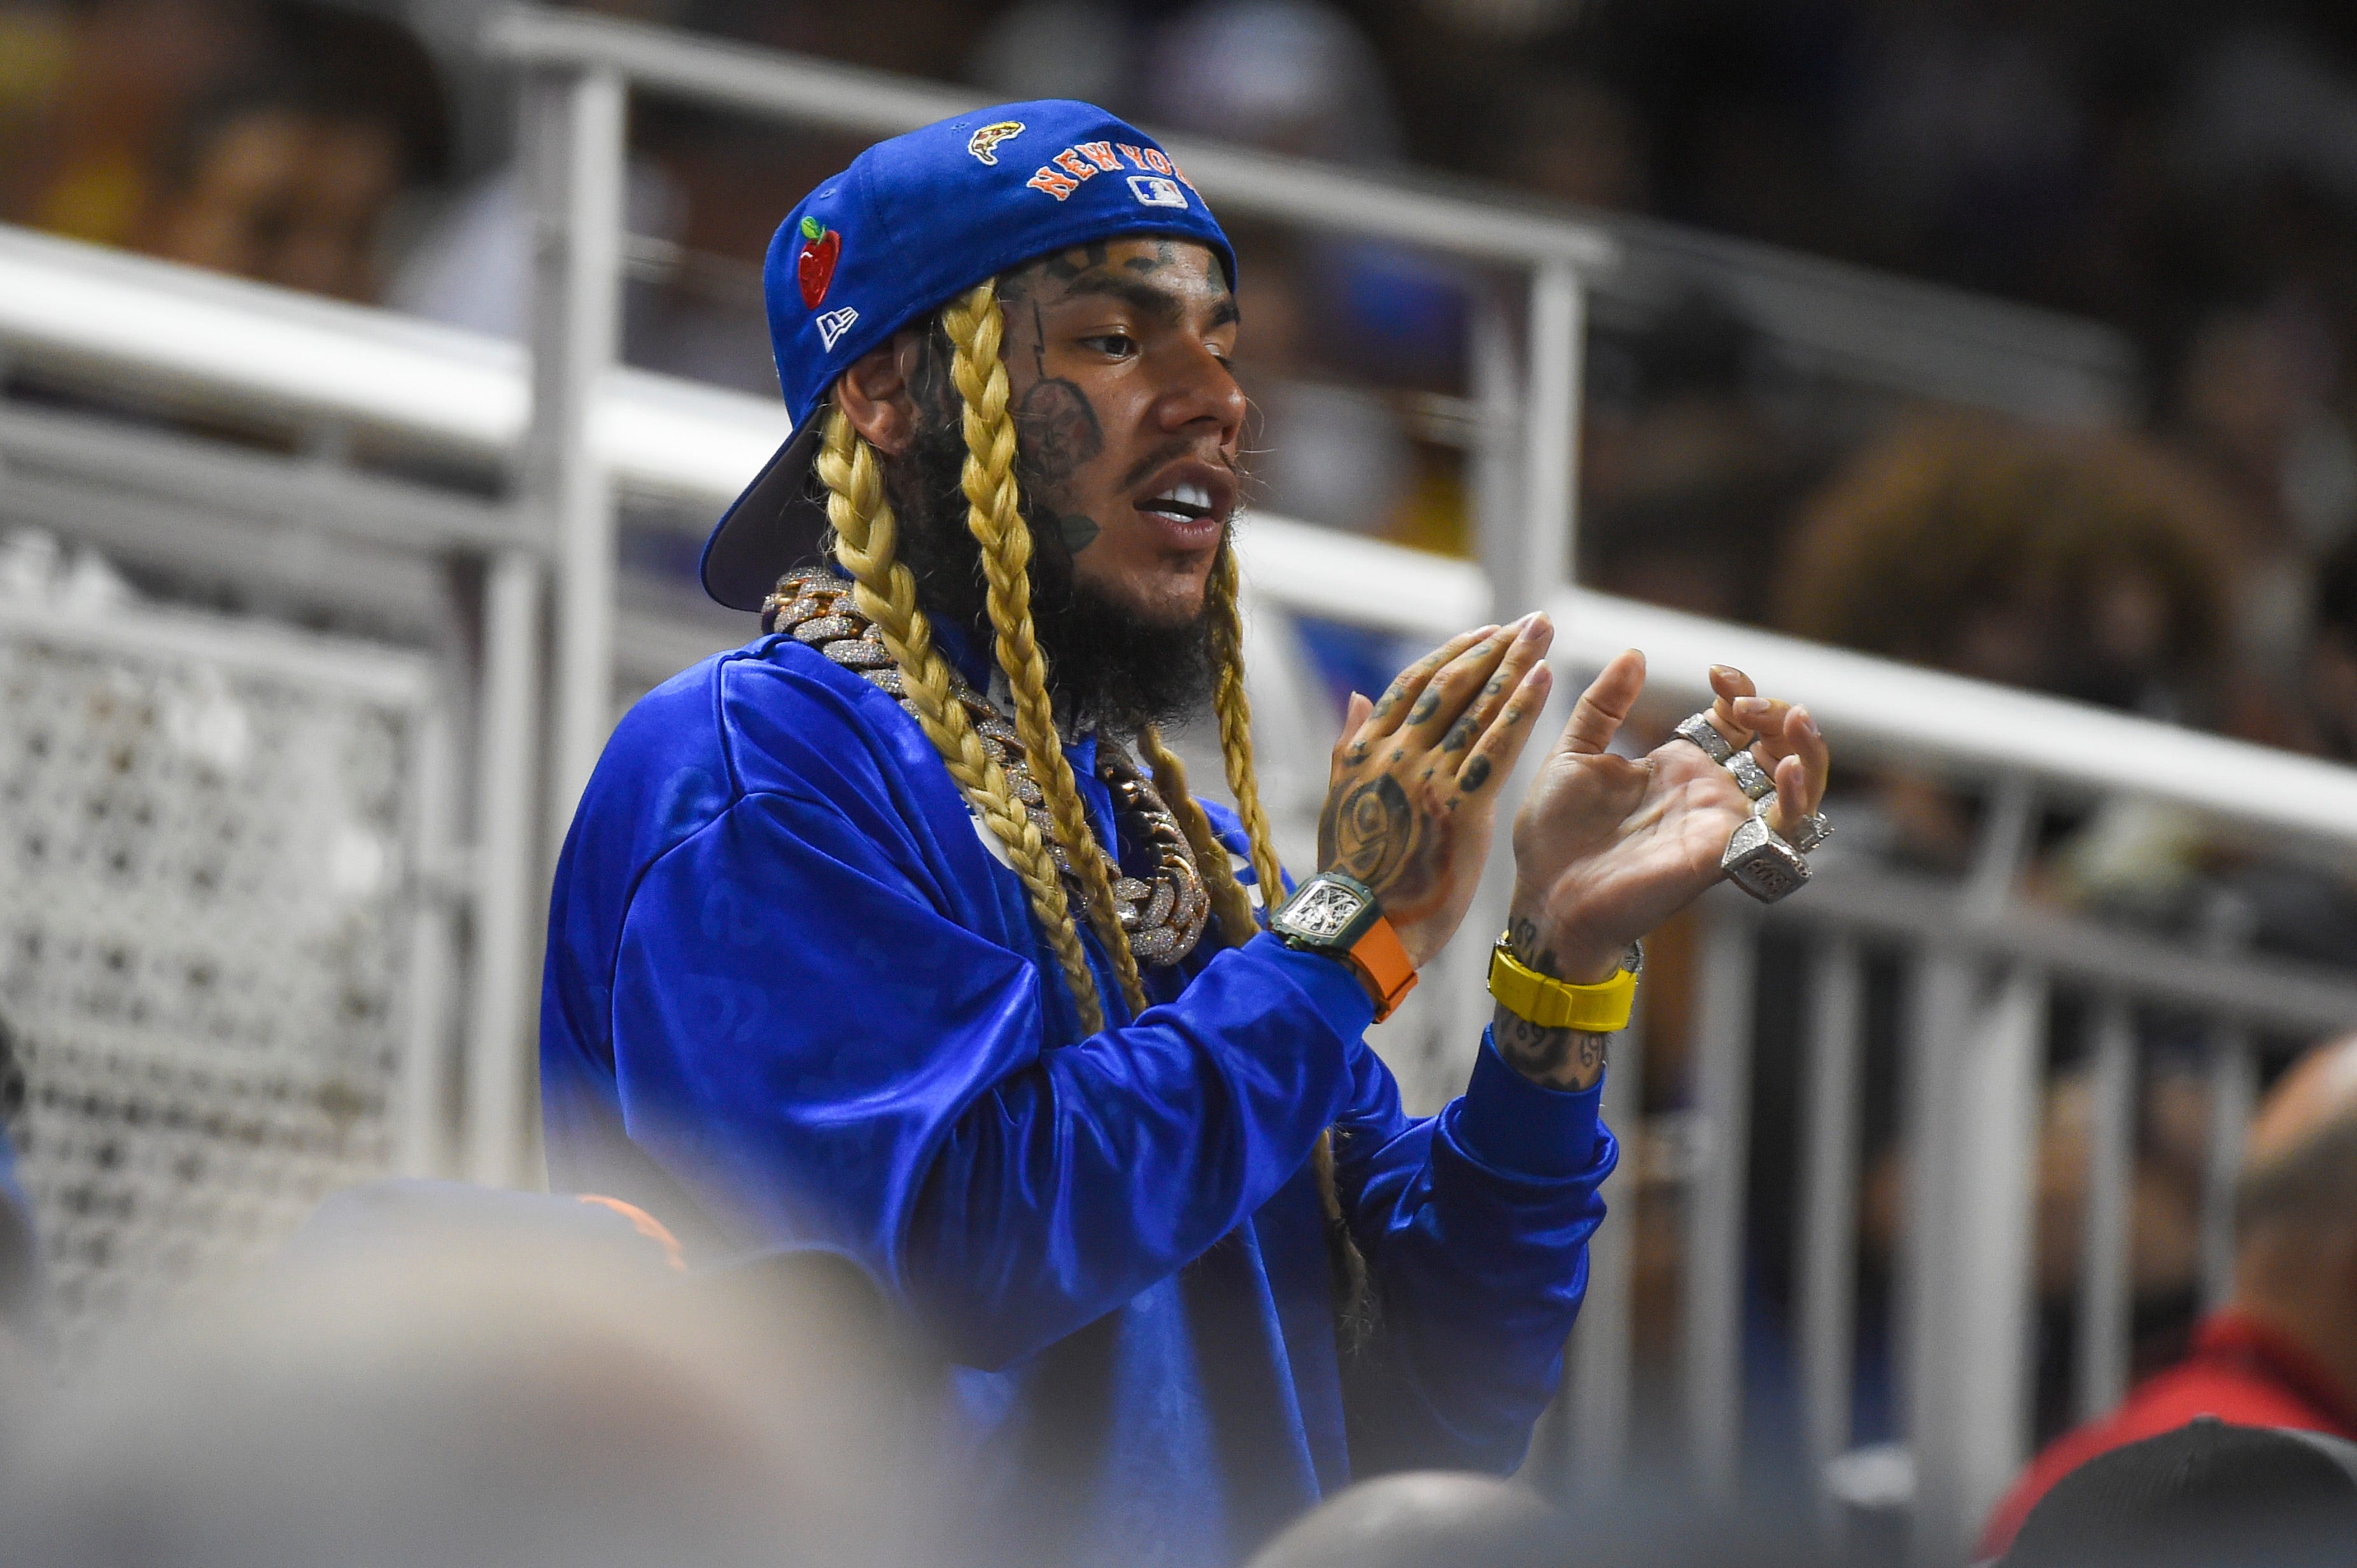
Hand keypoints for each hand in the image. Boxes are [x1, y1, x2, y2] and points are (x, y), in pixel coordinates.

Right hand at [1314, 615, 1555, 970]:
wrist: (1360, 929)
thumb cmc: (1353, 876)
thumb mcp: (1340, 802)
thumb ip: (1350, 746)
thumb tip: (1359, 697)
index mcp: (1365, 751)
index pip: (1413, 685)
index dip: (1454, 653)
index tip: (1488, 632)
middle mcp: (1395, 755)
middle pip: (1451, 684)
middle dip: (1495, 647)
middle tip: (1533, 620)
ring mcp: (1427, 778)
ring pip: (1476, 707)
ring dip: (1515, 664)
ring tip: (1544, 632)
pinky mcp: (1459, 807)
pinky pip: (1495, 748)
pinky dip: (1521, 709)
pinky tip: (1545, 679)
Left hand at [1506, 657, 1830, 984]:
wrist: (1545, 896)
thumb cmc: (1553, 835)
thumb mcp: (1573, 754)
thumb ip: (1602, 706)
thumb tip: (1634, 654)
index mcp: (1677, 766)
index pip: (1734, 721)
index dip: (1738, 691)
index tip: (1715, 672)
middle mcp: (1708, 793)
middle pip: (1774, 746)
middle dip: (1773, 712)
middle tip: (1743, 704)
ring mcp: (1721, 824)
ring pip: (1799, 788)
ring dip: (1808, 751)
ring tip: (1793, 719)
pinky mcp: (1726, 854)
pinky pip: (1785, 831)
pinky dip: (1799, 799)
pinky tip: (1789, 770)